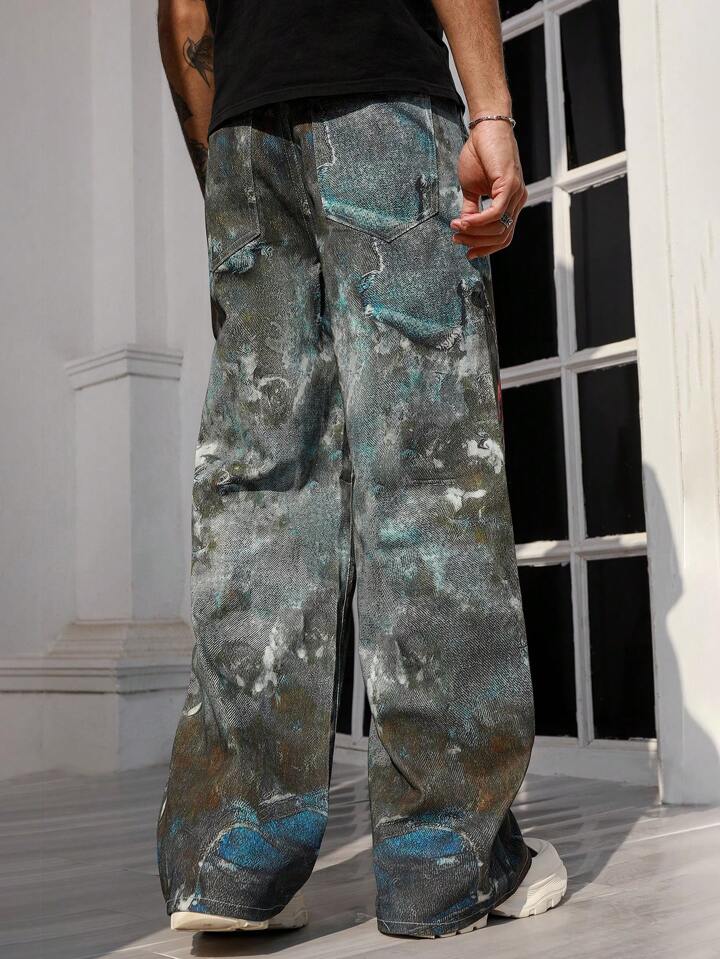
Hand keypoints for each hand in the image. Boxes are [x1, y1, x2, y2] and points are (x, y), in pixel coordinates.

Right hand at [451, 120, 527, 257]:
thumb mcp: (471, 188)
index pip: (502, 236)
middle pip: (501, 237)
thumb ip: (470, 209)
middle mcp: (517, 200)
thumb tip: (463, 227)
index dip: (485, 248)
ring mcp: (516, 193)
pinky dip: (479, 221)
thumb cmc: (479, 153)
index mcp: (511, 203)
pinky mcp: (510, 184)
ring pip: (499, 228)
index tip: (466, 250)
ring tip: (457, 227)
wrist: (485, 127)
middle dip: (477, 242)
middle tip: (457, 239)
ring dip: (475, 233)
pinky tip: (464, 221)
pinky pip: (496, 213)